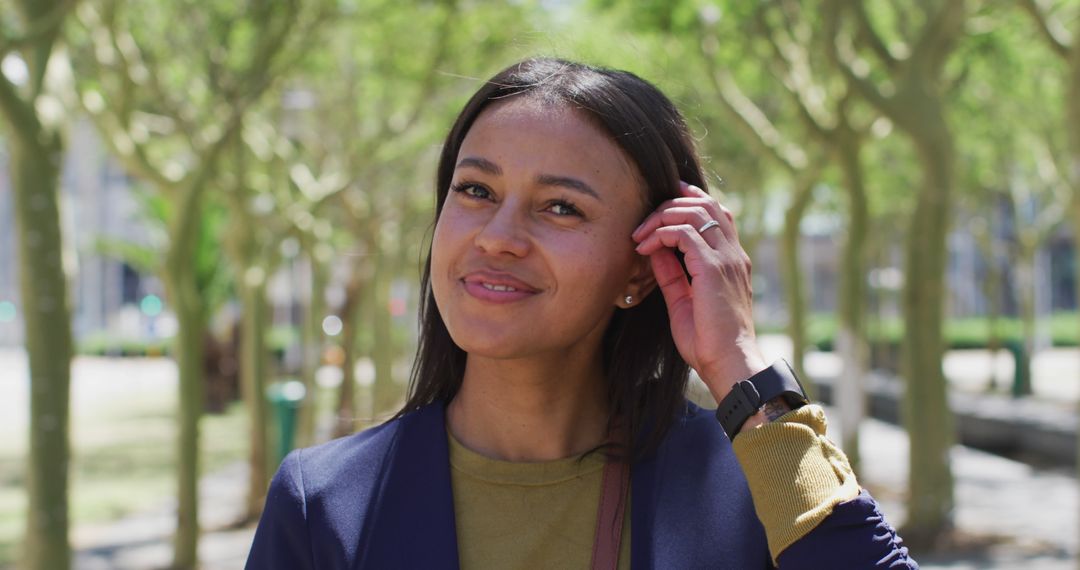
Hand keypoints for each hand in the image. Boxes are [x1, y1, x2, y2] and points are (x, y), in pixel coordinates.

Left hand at [631, 181, 766, 401]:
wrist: (728, 364)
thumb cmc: (708, 341)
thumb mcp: (683, 301)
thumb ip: (672, 273)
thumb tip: (656, 250)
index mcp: (731, 260)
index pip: (716, 213)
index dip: (689, 200)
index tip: (660, 206)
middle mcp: (733, 254)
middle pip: (706, 203)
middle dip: (670, 204)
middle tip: (644, 222)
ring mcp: (726, 259)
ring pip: (695, 211)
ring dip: (661, 217)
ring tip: (640, 235)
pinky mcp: (713, 268)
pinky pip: (684, 233)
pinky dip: (660, 234)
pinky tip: (645, 249)